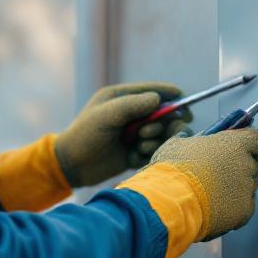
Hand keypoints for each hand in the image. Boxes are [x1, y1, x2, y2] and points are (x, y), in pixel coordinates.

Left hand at [53, 81, 193, 186]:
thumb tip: (159, 99)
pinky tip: (135, 156)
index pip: (154, 91)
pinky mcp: (136, 152)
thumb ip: (132, 105)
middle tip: (153, 132)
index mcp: (122, 98)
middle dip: (164, 123)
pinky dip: (150, 153)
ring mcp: (135, 134)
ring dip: (157, 139)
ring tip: (141, 144)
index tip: (184, 103)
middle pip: (164, 114)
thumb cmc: (84, 135)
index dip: (172, 96)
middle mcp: (131, 114)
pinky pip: (155, 151)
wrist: (72, 166)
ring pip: (162, 134)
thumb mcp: (106, 115)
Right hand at [147, 128, 257, 239]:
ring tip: (210, 194)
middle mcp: (246, 164)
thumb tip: (188, 137)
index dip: (249, 144)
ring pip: (247, 186)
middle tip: (218, 173)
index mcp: (235, 143)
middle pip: (251, 164)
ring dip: (234, 188)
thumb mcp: (178, 145)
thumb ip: (191, 140)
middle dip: (238, 167)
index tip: (239, 147)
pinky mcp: (245, 210)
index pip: (257, 139)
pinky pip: (244, 206)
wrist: (171, 202)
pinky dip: (233, 207)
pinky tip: (215, 208)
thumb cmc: (173, 170)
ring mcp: (247, 189)